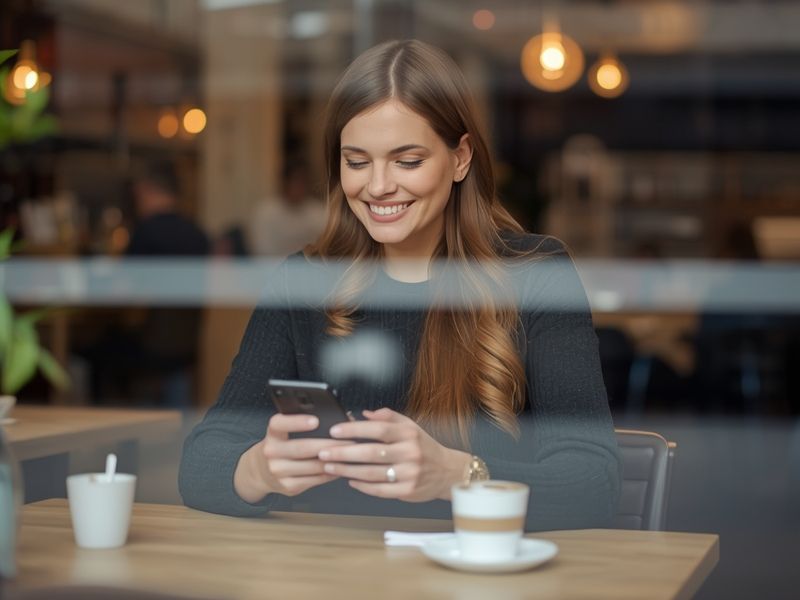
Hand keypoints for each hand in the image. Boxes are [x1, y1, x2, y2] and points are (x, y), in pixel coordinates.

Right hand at [234, 414, 346, 501]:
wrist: (260, 471)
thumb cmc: (281, 446)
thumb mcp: (284, 432)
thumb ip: (304, 424)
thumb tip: (343, 418)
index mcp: (272, 434)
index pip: (279, 424)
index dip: (297, 422)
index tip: (315, 420)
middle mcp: (271, 452)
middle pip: (302, 448)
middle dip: (329, 444)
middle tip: (349, 441)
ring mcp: (278, 472)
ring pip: (312, 466)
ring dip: (333, 460)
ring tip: (349, 454)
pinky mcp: (288, 486)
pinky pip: (314, 480)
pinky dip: (329, 474)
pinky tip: (339, 467)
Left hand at [317, 408, 470, 501]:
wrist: (448, 472)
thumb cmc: (424, 447)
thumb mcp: (410, 426)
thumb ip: (388, 417)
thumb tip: (362, 414)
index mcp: (408, 433)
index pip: (377, 429)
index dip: (354, 429)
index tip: (334, 431)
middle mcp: (410, 452)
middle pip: (371, 453)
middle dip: (343, 453)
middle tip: (323, 452)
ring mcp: (409, 473)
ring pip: (371, 473)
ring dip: (347, 470)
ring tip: (329, 466)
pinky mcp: (407, 491)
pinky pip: (379, 490)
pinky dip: (361, 486)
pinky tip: (349, 480)